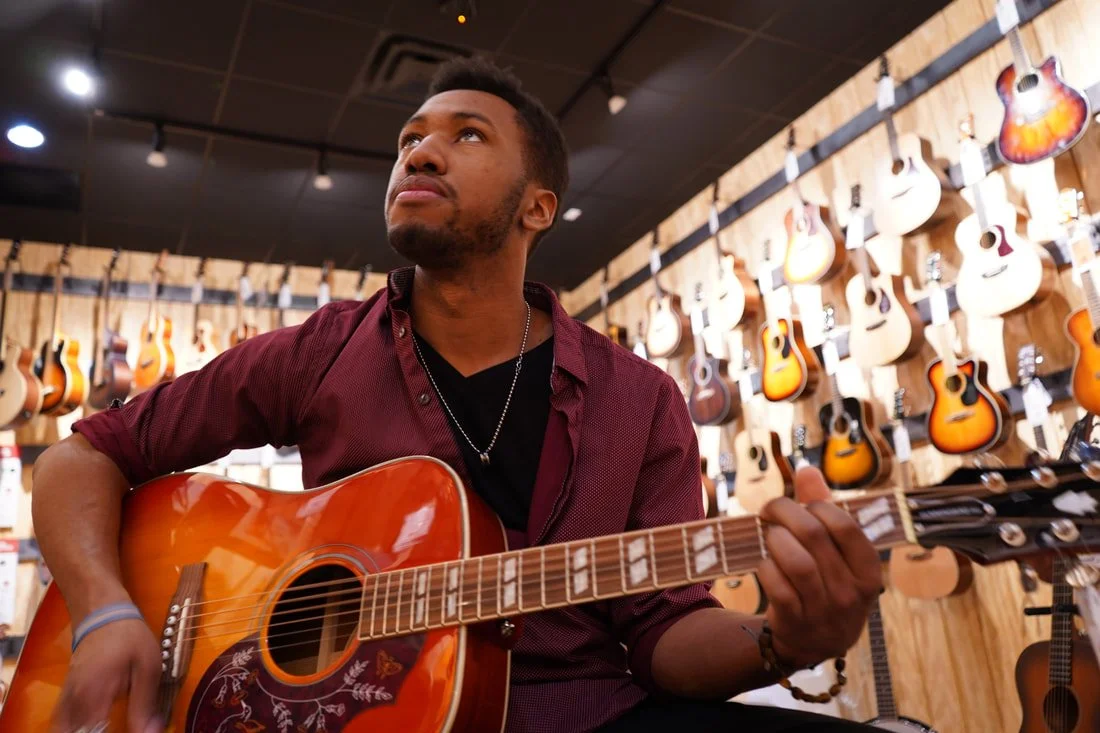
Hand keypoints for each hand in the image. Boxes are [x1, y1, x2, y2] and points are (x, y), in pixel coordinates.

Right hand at [51, 618, 163, 732]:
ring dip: (87, 732)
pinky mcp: (63, 696)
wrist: (102, 614)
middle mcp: (74, 702)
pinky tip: (91, 728)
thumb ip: (145, 705)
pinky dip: (73, 729)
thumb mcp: (147, 668)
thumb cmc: (130, 638)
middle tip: (116, 727)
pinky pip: (61, 723)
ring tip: (107, 726)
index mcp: (95, 696)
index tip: (130, 732)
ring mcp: (65, 699)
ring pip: (66, 730)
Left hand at [756, 466, 881, 668]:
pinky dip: (766, 567)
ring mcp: (824, 611)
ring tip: (769, 535)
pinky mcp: (795, 623)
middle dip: (784, 512)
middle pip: (813, 536)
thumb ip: (824, 510)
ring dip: (775, 539)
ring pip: (796, 561)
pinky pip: (777, 586)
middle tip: (769, 510)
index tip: (800, 504)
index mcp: (868, 571)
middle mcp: (851, 593)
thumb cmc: (827, 583)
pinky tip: (766, 563)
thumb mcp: (837, 553)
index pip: (846, 525)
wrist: (814, 642)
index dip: (817, 505)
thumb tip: (807, 469)